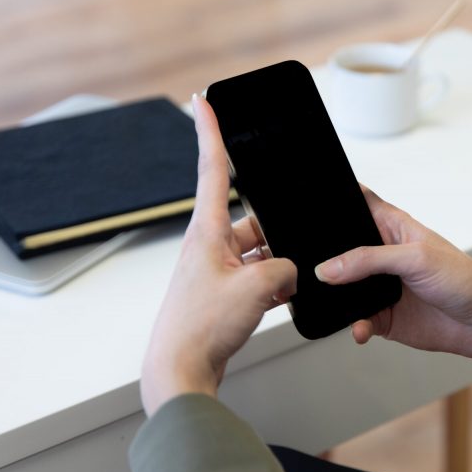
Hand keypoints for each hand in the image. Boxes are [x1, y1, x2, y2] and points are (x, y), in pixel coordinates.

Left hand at [140, 94, 297, 416]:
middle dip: (276, 236)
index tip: (204, 101)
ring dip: (276, 268)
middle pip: (252, 221)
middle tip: (281, 262)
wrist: (180, 371)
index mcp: (207, 232)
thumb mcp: (257, 289)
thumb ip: (284, 267)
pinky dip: (272, 286)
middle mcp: (208, 246)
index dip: (211, 132)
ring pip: (259, 253)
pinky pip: (257, 277)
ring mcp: (214, 270)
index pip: (212, 169)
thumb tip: (290, 269)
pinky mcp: (221, 293)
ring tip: (277, 292)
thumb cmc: (202, 329)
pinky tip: (279, 302)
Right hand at [315, 188, 471, 361]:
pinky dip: (353, 325)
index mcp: (393, 227)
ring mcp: (380, 286)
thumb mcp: (417, 259)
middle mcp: (382, 255)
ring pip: (341, 287)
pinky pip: (356, 320)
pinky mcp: (382, 316)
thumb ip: (370, 259)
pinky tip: (360, 329)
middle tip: (306, 266)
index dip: (335, 199)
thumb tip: (329, 268)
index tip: (308, 203)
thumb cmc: (465, 280)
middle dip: (321, 256)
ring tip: (331, 303)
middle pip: (340, 248)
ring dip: (333, 296)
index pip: (358, 203)